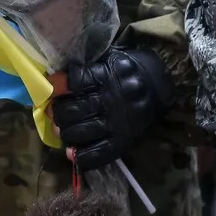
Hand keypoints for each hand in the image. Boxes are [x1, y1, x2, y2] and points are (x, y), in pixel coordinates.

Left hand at [50, 47, 174, 170]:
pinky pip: (99, 153)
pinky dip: (82, 156)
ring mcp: (118, 123)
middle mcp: (111, 100)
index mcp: (107, 76)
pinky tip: (72, 154)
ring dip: (65, 133)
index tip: (51, 87)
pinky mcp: (124, 140)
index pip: (74, 82)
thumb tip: (57, 82)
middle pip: (72, 110)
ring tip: (62, 131)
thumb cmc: (131, 69)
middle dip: (57, 114)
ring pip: (80, 132)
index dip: (57, 85)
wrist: (164, 83)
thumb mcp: (110, 59)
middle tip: (53, 114)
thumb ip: (87, 69)